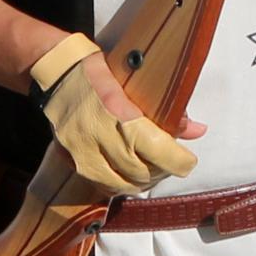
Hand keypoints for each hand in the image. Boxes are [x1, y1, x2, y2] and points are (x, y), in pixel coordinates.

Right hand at [34, 34, 200, 195]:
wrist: (57, 71)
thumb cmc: (100, 71)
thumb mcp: (136, 83)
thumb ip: (168, 112)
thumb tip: (198, 131)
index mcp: (120, 115)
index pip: (160, 152)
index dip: (181, 162)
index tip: (188, 160)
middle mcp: (100, 138)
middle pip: (143, 173)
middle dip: (163, 171)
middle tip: (170, 162)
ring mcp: (82, 153)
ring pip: (122, 185)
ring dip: (143, 181)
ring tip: (151, 168)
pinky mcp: (70, 161)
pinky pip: (101, 185)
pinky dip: (120, 183)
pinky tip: (128, 173)